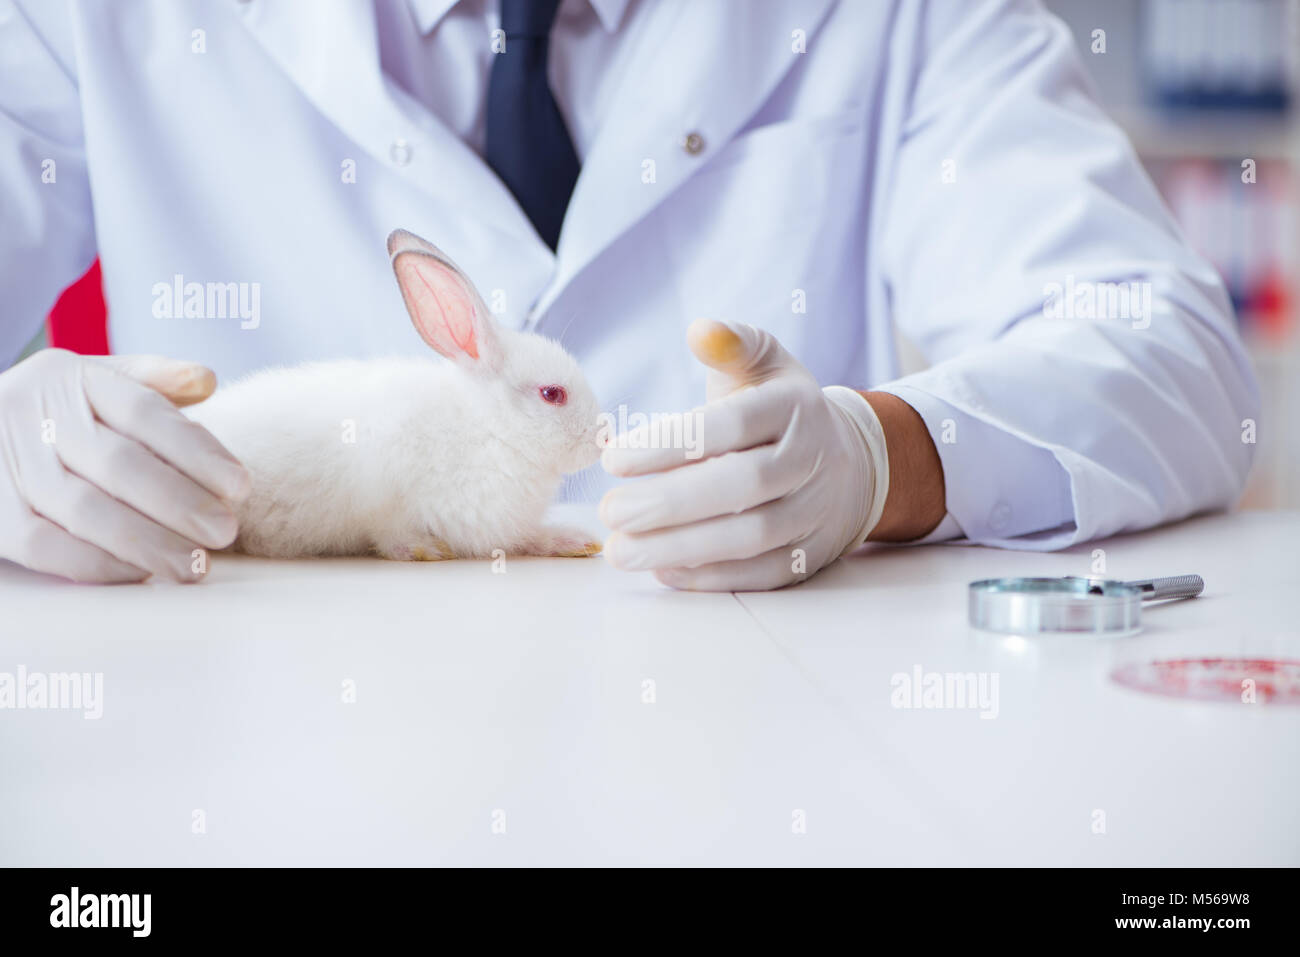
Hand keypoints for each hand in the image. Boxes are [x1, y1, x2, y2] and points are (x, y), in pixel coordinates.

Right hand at [0, 349, 250, 582]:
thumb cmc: (50, 416)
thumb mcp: (91, 383)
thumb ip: (151, 382)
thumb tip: (207, 380)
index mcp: (68, 377)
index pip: (143, 411)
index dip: (197, 451)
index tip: (240, 486)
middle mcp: (31, 414)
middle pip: (118, 463)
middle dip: (180, 503)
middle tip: (225, 532)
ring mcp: (5, 463)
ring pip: (86, 510)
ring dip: (149, 543)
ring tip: (195, 565)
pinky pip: (46, 546)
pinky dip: (99, 564)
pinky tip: (142, 573)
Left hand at [599, 320, 889, 590]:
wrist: (853, 464)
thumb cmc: (782, 410)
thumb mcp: (765, 365)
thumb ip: (732, 344)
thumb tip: (700, 330)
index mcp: (794, 406)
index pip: (731, 425)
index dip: (670, 444)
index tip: (612, 459)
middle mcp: (811, 459)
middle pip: (742, 485)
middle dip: (669, 502)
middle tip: (610, 511)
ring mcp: (815, 511)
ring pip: (751, 537)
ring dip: (681, 547)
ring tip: (622, 550)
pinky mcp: (810, 554)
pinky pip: (762, 573)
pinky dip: (712, 577)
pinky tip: (662, 571)